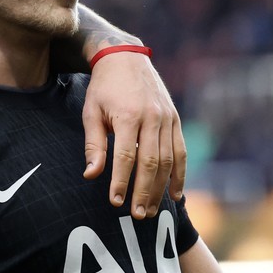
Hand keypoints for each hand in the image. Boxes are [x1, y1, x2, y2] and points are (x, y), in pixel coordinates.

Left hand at [82, 53, 186, 218]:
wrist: (126, 58)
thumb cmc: (104, 88)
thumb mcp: (91, 112)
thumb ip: (93, 145)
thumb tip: (91, 175)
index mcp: (128, 116)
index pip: (126, 156)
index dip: (121, 181)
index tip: (115, 202)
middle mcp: (152, 117)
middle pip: (151, 162)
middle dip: (144, 191)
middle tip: (137, 215)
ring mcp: (167, 118)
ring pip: (169, 160)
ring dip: (161, 188)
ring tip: (152, 210)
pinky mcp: (175, 119)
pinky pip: (181, 151)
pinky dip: (180, 174)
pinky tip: (175, 194)